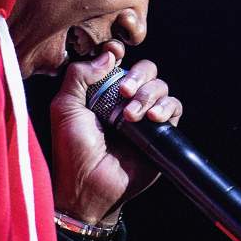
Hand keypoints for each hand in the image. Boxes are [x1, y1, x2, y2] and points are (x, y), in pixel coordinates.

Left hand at [50, 40, 183, 223]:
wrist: (90, 187)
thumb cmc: (73, 151)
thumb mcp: (65, 109)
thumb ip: (78, 76)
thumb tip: (109, 56)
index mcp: (101, 92)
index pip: (119, 62)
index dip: (120, 54)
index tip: (116, 53)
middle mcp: (124, 101)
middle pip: (146, 70)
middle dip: (138, 76)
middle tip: (124, 93)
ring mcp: (144, 116)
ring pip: (161, 87)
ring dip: (149, 95)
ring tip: (132, 116)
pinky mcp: (160, 133)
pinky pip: (174, 108)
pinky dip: (166, 107)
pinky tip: (152, 119)